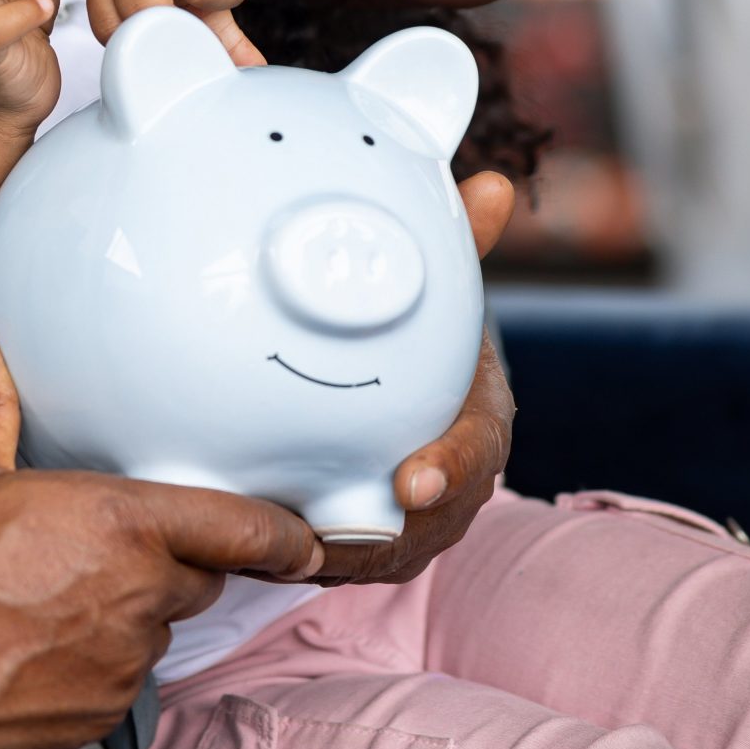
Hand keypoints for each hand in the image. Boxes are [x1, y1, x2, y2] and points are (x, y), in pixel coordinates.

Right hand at [0, 319, 322, 748]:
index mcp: (117, 524)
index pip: (241, 531)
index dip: (283, 536)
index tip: (305, 539)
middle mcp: (134, 598)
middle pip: (194, 581)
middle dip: (168, 567)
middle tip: (108, 552)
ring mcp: (116, 667)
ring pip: (152, 634)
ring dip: (126, 615)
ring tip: (51, 599)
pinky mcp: (90, 721)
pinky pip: (115, 684)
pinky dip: (91, 665)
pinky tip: (31, 646)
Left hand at [298, 171, 517, 585]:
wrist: (408, 391)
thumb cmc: (424, 344)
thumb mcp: (441, 294)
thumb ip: (459, 244)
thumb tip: (494, 186)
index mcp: (479, 420)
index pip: (477, 450)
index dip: (451, 468)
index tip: (415, 481)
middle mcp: (453, 482)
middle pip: (428, 523)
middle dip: (381, 534)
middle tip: (322, 529)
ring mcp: (415, 525)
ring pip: (379, 554)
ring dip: (332, 554)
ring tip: (280, 540)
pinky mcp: (370, 548)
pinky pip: (339, 562)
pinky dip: (302, 556)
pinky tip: (255, 544)